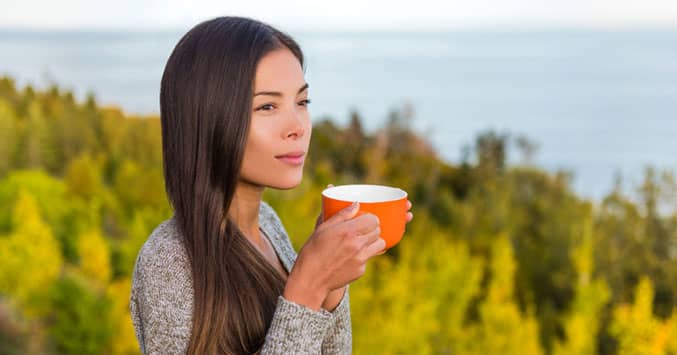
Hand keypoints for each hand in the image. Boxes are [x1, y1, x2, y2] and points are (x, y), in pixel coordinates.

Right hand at [318, 184, 413, 309]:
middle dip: (372, 229)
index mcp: (348, 231)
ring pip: (380, 245)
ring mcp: (360, 259)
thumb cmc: (312, 251)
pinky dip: (363, 256)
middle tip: (363, 230)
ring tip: (362, 242)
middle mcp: (357, 245)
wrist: (310, 279)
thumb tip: (356, 204)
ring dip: (373, 242)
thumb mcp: (323, 229)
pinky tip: (350, 257)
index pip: (373, 220)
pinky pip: (369, 259)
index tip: (365, 219)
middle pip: (378, 231)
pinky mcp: (360, 271)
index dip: (370, 218)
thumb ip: (342, 215)